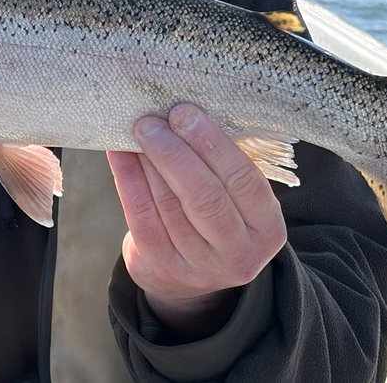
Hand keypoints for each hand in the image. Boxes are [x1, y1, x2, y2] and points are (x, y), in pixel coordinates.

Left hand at [106, 104, 286, 336]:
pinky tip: (119, 152)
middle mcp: (238, 253)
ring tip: (138, 130)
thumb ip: (221, 163)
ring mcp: (199, 266)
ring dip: (149, 161)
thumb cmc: (218, 215)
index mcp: (267, 229)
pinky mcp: (162, 266)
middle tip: (154, 120)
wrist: (191, 274)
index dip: (212, 144)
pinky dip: (127, 178)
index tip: (185, 112)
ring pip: (169, 204)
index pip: (244, 181)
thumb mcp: (237, 198)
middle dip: (175, 153)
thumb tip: (185, 111)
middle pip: (205, 197)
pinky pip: (141, 215)